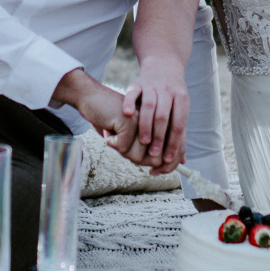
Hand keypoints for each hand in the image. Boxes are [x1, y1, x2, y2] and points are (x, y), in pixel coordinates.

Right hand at [50, 66, 181, 173]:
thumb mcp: (134, 137)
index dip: (166, 166)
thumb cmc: (114, 120)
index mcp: (162, 123)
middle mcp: (157, 119)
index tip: (154, 172)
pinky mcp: (131, 118)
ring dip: (122, 151)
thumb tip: (164, 166)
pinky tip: (109, 128)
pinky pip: (122, 147)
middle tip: (124, 146)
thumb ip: (149, 149)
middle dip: (138, 160)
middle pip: (155, 159)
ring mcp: (146, 118)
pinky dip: (111, 142)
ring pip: (138, 155)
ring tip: (116, 135)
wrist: (94, 98)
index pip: (175, 150)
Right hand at [116, 64, 187, 174]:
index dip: (173, 143)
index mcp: (182, 99)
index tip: (167, 159)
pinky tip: (127, 115)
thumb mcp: (180, 110)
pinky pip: (133, 92)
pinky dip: (130, 103)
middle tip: (154, 154)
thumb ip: (179, 134)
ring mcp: (152, 86)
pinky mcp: (137, 83)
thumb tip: (182, 161)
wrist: (163, 64)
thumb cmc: (171, 96)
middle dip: (159, 137)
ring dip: (145, 125)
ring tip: (143, 142)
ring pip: (149, 106)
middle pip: (163, 116)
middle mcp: (168, 91)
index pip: (178, 124)